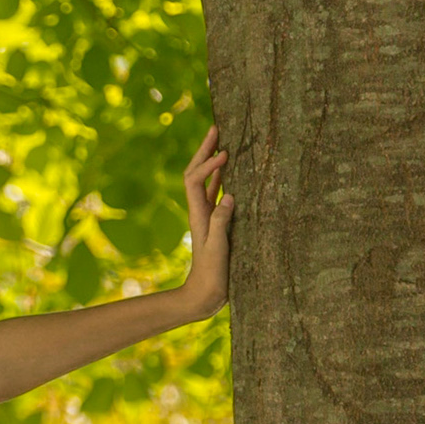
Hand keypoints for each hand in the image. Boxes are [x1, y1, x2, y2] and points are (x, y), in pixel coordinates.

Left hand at [177, 121, 234, 319]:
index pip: (195, 180)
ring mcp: (208, 217)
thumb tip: (230, 195)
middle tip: (216, 128)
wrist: (205, 295)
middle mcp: (201, 211)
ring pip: (207, 182)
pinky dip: (222, 179)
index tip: (225, 153)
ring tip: (222, 142)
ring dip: (212, 161)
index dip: (207, 164)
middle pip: (196, 174)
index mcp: (198, 214)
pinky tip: (230, 172)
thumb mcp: (218, 247)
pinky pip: (217, 195)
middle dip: (204, 151)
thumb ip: (222, 222)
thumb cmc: (212, 274)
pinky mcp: (217, 224)